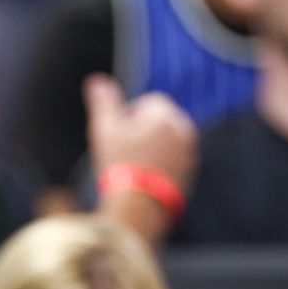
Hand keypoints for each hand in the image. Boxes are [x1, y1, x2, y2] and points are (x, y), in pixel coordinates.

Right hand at [83, 73, 196, 192]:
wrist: (138, 208)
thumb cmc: (119, 165)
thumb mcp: (104, 129)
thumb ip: (103, 101)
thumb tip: (97, 80)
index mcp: (165, 114)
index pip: (149, 102)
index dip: (130, 116)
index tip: (118, 135)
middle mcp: (183, 130)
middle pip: (161, 122)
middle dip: (145, 131)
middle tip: (124, 153)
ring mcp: (189, 153)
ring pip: (169, 142)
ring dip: (155, 149)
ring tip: (134, 168)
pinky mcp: (191, 175)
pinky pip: (175, 162)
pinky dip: (163, 166)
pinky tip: (145, 180)